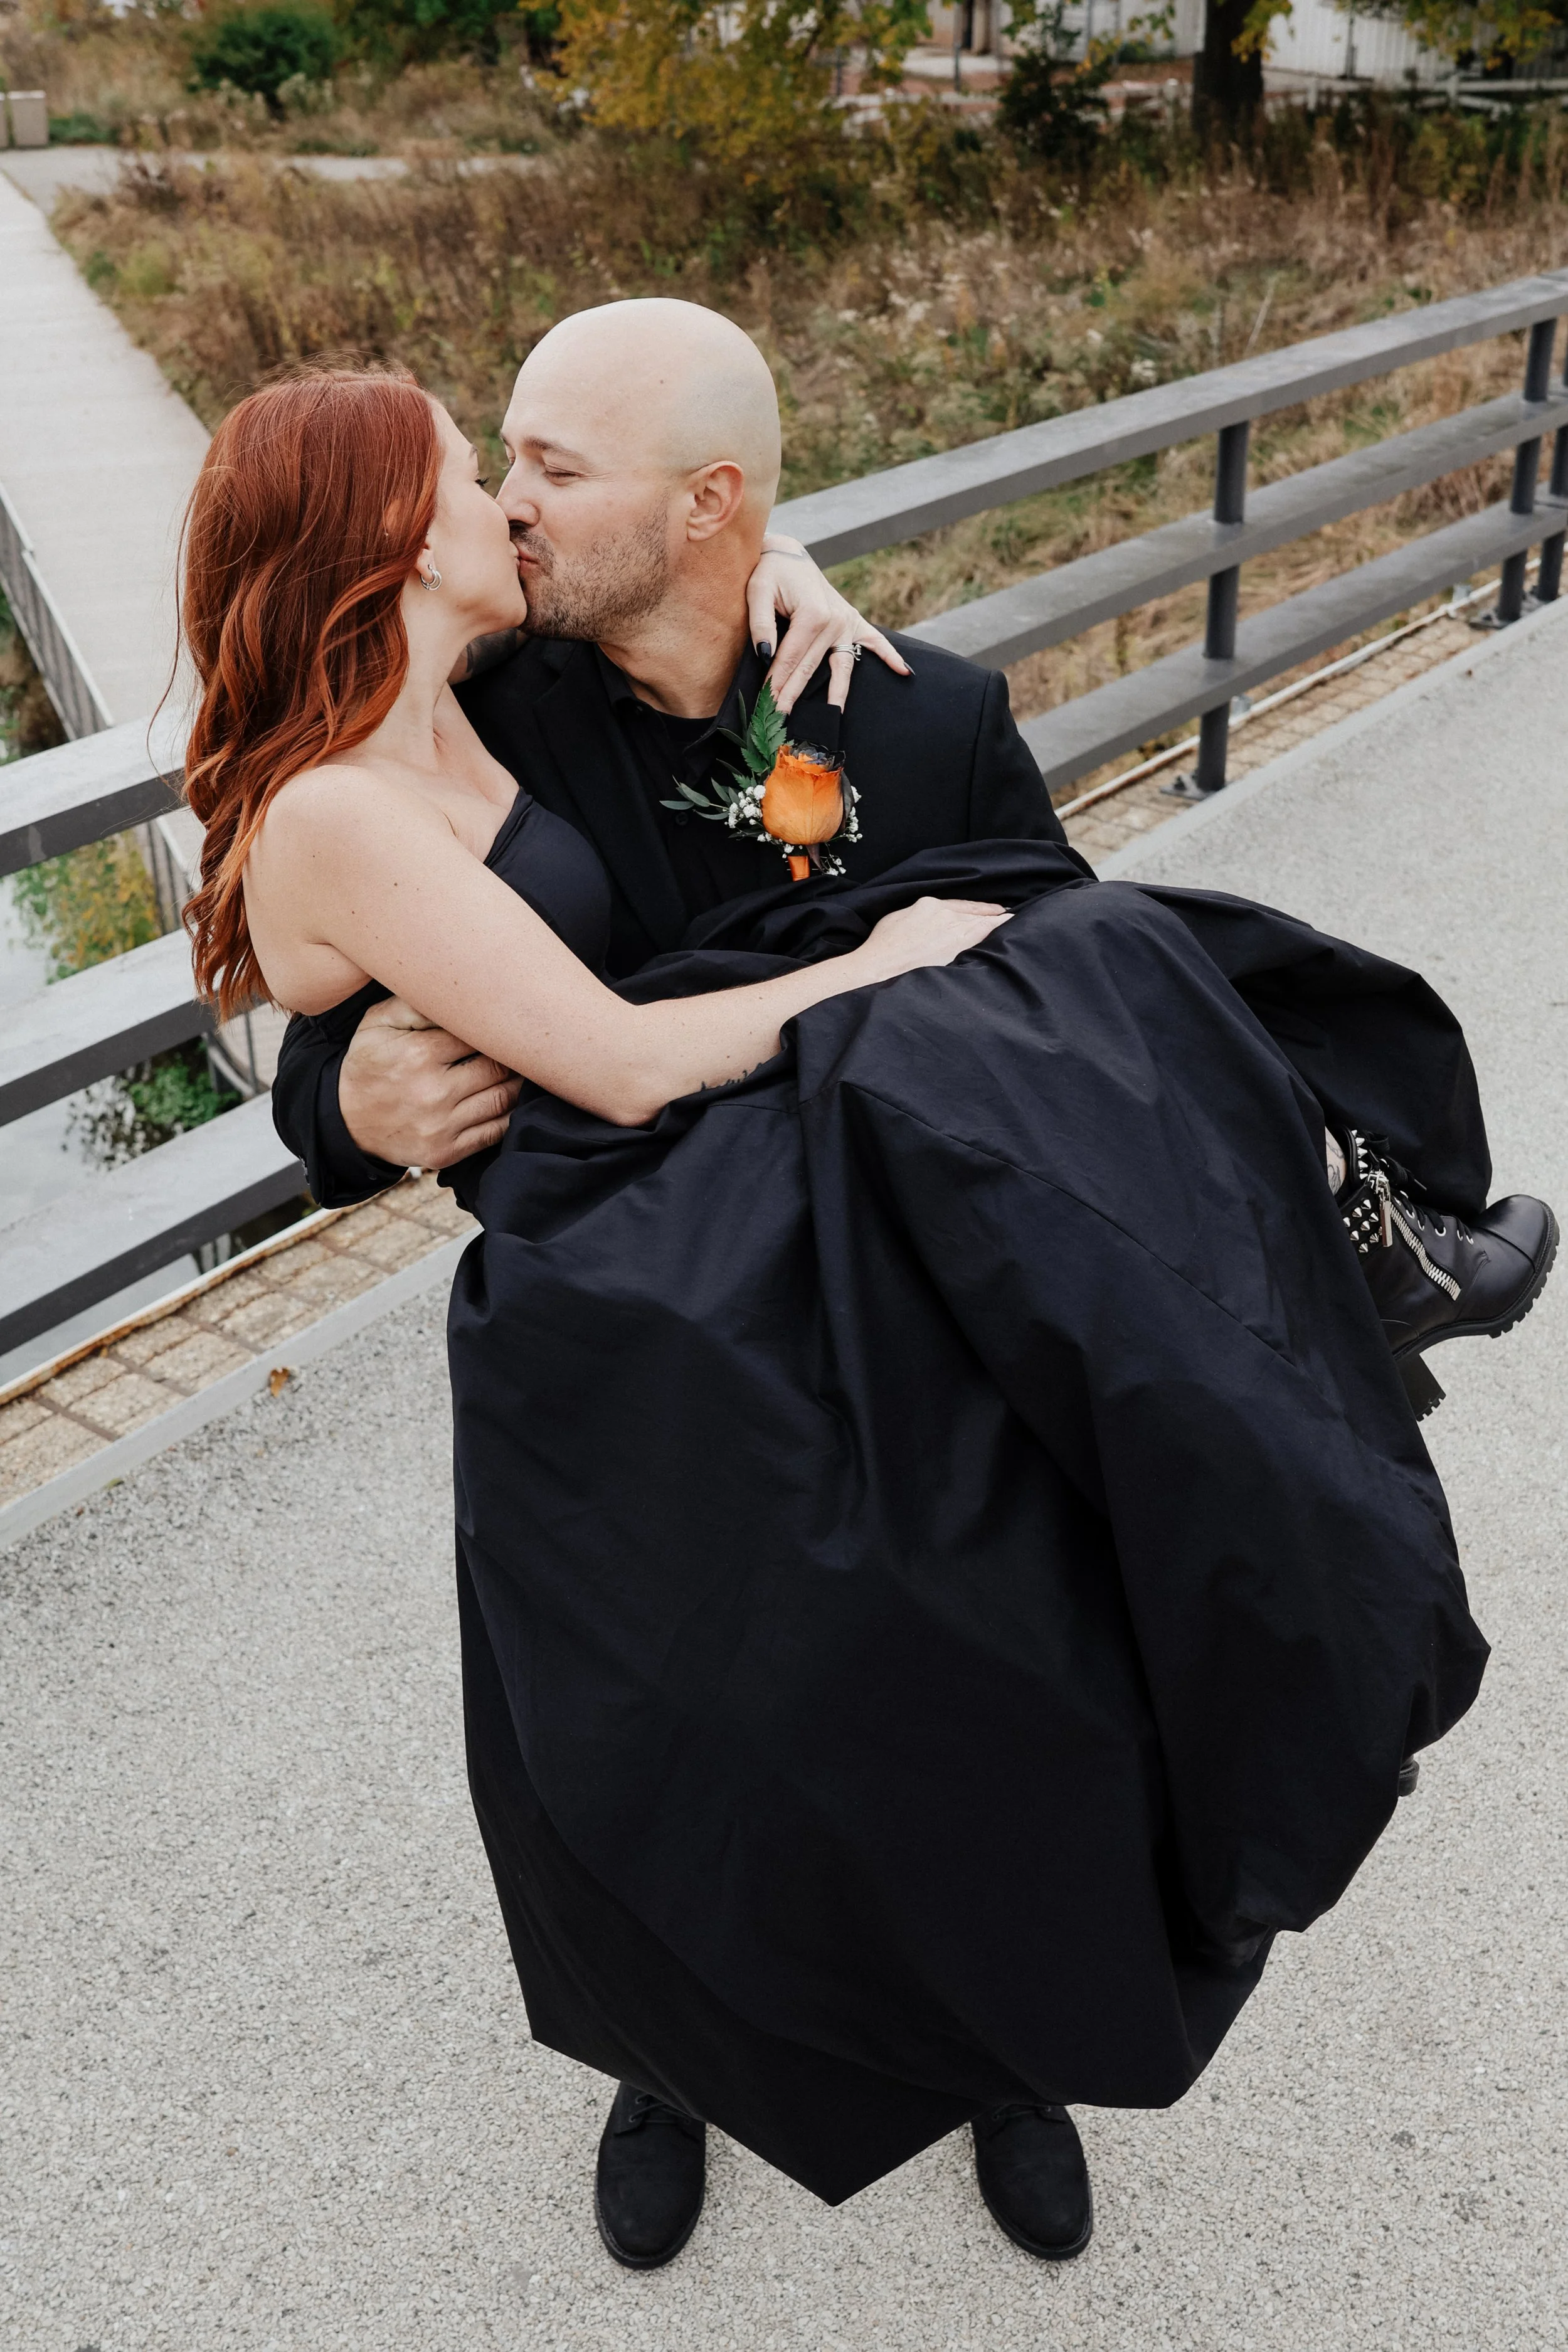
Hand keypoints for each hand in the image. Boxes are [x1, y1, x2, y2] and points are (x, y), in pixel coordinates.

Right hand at [338, 995, 522, 1167]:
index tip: (502, 1022)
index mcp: (418, 1054)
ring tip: (521, 1068)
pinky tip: (509, 1098)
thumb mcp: (377, 1023)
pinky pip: (496, 1131)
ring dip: (518, 1082)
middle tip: (520, 1044)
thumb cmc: (368, 1065)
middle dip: (512, 1054)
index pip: (478, 1035)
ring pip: (504, 1099)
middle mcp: (433, 1093)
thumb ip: (416, 1004)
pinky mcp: (446, 1152)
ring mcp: (441, 1127)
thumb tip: (456, 992)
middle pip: (498, 1067)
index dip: (493, 1027)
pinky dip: (510, 1113)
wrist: (345, 1122)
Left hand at [748, 534, 910, 715]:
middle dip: (794, 694)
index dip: (775, 683)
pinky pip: (874, 642)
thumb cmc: (771, 572)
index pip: (791, 658)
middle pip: (811, 667)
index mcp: (812, 613)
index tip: (765, 705)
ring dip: (836, 693)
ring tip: (832, 716)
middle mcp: (835, 620)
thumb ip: (761, 624)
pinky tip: (903, 673)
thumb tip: (766, 655)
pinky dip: (890, 656)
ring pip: (840, 667)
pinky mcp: (853, 621)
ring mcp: (846, 622)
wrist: (788, 554)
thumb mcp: (758, 591)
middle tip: (781, 718)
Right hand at [855, 897, 1010, 984]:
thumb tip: (927, 920)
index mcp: (930, 905)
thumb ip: (918, 914)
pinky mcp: (956, 948)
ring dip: (997, 922)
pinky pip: (981, 938)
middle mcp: (945, 915)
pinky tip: (1003, 932)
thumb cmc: (883, 944)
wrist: (880, 964)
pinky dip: (994, 933)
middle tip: (1007, 914)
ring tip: (1010, 921)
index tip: (989, 909)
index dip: (976, 907)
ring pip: (981, 924)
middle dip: (991, 913)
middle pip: (974, 913)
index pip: (960, 905)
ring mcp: (952, 931)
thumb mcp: (898, 917)